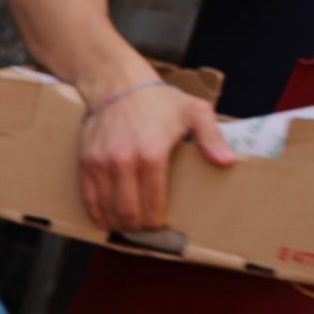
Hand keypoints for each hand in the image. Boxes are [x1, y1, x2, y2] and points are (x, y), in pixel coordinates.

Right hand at [78, 83, 235, 230]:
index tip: (159, 226)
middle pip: (128, 211)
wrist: (119, 85)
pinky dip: (96, 212)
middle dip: (137, 226)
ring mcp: (101, 163)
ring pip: (106, 208)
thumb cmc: (159, 100)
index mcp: (152, 154)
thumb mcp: (195, 112)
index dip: (155, 220)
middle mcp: (124, 162)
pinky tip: (105, 217)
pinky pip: (88, 197)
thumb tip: (228, 162)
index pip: (152, 202)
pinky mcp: (86, 162)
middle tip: (144, 228)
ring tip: (126, 225)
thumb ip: (212, 137)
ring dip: (116, 222)